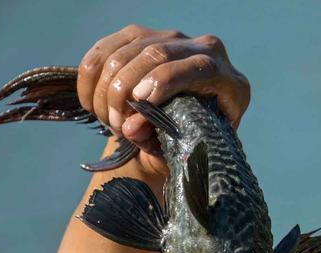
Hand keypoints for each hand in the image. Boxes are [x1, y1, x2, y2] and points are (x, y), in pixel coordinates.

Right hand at [77, 25, 250, 175]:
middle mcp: (204, 50)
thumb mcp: (185, 148)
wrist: (185, 128)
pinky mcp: (141, 35)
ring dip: (107, 87)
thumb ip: (163, 140)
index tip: (139, 104)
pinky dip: (91, 76)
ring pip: (126, 51)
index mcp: (229, 80)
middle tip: (116, 123)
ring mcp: (171, 38)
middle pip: (156, 54)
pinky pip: (106, 48)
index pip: (199, 67)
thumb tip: (130, 127)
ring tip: (107, 119)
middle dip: (126, 89)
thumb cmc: (192, 142)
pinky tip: (91, 103)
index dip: (164, 82)